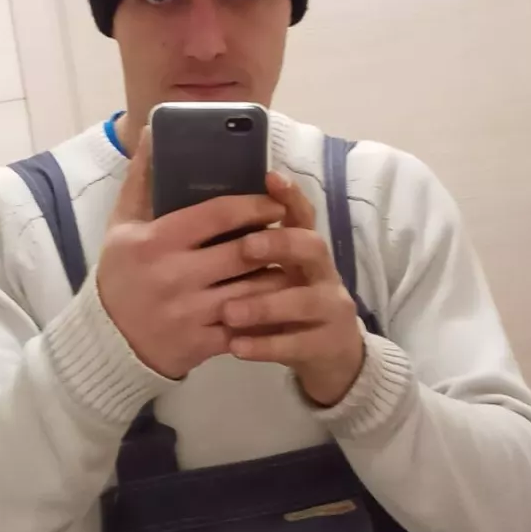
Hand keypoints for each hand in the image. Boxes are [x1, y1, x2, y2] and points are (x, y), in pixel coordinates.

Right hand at [97, 130, 286, 378]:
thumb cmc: (120, 274)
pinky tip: (275, 302)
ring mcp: (189, 312)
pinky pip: (248, 327)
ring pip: (255, 290)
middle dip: (276, 240)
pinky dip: (267, 314)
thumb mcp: (121, 225)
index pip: (220, 214)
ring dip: (279, 276)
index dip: (257, 205)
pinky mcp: (201, 343)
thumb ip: (141, 179)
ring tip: (289, 265)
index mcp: (156, 240)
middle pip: (246, 252)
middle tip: (290, 233)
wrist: (106, 340)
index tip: (276, 204)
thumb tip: (154, 132)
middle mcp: (174, 275)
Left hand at [220, 171, 366, 407]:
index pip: (301, 214)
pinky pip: (297, 344)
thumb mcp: (272, 273)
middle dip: (279, 244)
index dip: (290, 195)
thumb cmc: (286, 303)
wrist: (330, 354)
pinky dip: (265, 345)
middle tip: (245, 246)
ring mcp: (330, 308)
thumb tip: (200, 210)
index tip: (270, 177)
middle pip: (311, 247)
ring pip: (304, 300)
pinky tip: (235, 347)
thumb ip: (246, 247)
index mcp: (304, 249)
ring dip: (265, 304)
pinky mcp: (327, 344)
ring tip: (228, 311)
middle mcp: (322, 272)